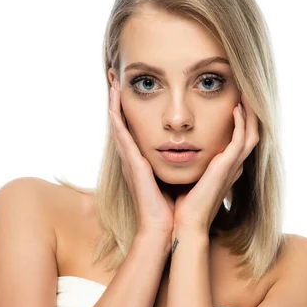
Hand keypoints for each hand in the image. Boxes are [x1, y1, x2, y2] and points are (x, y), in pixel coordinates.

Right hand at [108, 81, 175, 239]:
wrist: (168, 227)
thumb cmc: (174, 205)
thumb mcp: (178, 176)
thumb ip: (180, 162)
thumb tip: (194, 150)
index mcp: (144, 160)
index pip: (135, 128)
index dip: (131, 109)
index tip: (131, 89)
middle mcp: (134, 158)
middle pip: (122, 123)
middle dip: (117, 101)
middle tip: (114, 78)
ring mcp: (131, 162)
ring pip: (118, 126)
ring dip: (114, 104)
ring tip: (112, 84)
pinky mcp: (134, 166)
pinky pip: (122, 139)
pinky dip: (117, 122)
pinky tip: (113, 107)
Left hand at [172, 96, 258, 233]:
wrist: (184, 223)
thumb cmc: (182, 203)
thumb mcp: (190, 176)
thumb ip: (191, 163)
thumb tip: (179, 149)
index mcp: (226, 168)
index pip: (239, 138)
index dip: (241, 120)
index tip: (233, 101)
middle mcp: (233, 166)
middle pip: (251, 132)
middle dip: (250, 112)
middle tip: (244, 92)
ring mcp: (233, 166)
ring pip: (252, 133)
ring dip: (250, 113)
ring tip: (244, 94)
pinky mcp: (228, 166)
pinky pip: (241, 139)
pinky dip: (241, 122)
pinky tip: (236, 108)